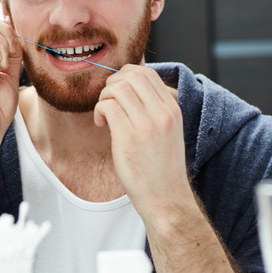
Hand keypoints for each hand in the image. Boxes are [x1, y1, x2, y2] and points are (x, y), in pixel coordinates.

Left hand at [93, 65, 192, 218]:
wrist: (166, 198)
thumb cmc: (162, 167)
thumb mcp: (168, 131)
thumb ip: (154, 109)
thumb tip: (129, 88)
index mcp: (172, 109)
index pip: (147, 73)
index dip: (126, 76)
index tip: (118, 92)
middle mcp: (162, 113)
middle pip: (131, 75)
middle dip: (112, 83)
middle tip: (108, 101)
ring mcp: (146, 124)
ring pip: (117, 88)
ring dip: (104, 97)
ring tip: (104, 114)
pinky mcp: (128, 137)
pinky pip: (107, 106)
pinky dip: (99, 110)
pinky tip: (101, 124)